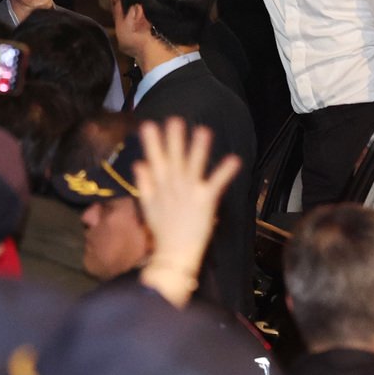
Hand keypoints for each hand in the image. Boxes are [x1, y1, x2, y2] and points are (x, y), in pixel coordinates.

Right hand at [135, 118, 240, 308]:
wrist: (173, 255)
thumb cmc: (162, 231)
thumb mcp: (148, 205)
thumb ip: (144, 183)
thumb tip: (138, 163)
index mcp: (160, 186)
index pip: (155, 160)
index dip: (152, 143)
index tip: (149, 125)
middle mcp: (174, 185)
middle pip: (174, 158)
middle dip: (174, 139)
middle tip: (175, 120)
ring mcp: (189, 192)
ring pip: (193, 165)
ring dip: (198, 148)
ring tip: (204, 130)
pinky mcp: (205, 201)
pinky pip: (216, 183)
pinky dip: (225, 171)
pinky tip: (234, 160)